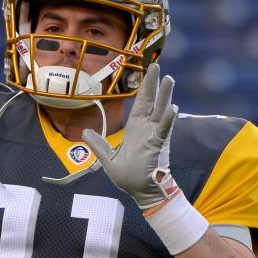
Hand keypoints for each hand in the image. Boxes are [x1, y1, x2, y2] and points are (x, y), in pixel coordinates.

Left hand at [83, 63, 178, 208]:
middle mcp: (146, 129)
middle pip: (151, 101)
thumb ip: (98, 144)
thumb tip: (85, 133)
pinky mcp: (157, 146)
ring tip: (169, 79)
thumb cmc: (128, 177)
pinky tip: (173, 108)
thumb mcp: (107, 158)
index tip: (147, 73)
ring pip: (160, 111)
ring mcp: (153, 136)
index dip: (144, 88)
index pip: (140, 104)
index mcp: (135, 129)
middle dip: (154, 84)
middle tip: (157, 66)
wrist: (139, 192)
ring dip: (165, 96)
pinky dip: (168, 120)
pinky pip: (163, 130)